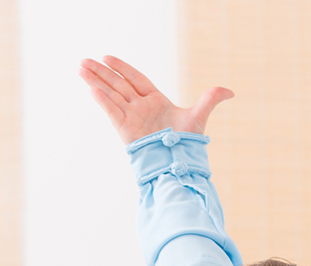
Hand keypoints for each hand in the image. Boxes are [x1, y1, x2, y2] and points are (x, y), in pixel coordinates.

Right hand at [78, 55, 232, 145]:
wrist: (179, 163)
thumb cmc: (187, 142)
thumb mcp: (199, 116)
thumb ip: (210, 99)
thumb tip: (230, 91)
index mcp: (155, 101)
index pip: (135, 79)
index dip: (122, 68)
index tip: (107, 57)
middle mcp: (141, 108)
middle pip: (118, 84)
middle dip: (101, 72)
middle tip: (84, 60)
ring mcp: (132, 118)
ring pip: (111, 95)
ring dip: (95, 81)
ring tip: (80, 68)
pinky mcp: (126, 130)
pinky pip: (112, 111)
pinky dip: (102, 100)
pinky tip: (91, 88)